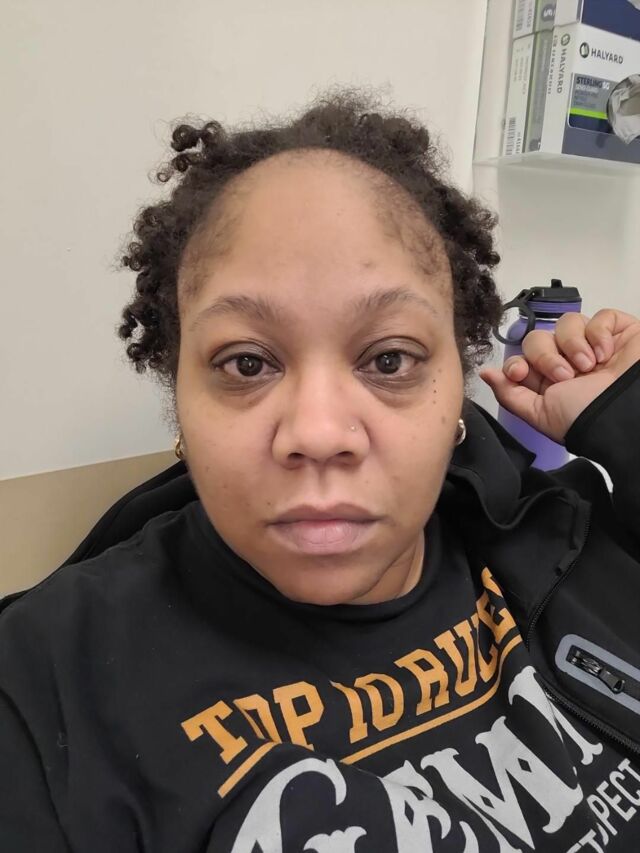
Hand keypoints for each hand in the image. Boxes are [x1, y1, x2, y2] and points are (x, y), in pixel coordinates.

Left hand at [479, 309, 639, 442]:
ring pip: (567, 323)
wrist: (625, 414)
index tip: (519, 372)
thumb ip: (509, 394)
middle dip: (546, 356)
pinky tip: (606, 354)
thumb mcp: (539, 413)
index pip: (521, 358)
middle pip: (539, 338)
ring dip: (572, 345)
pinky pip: (601, 316)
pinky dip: (599, 333)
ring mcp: (594, 345)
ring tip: (589, 366)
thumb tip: (486, 373)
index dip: (517, 361)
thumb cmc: (586, 418)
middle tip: (565, 375)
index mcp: (549, 382)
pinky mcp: (619, 333)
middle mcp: (569, 362)